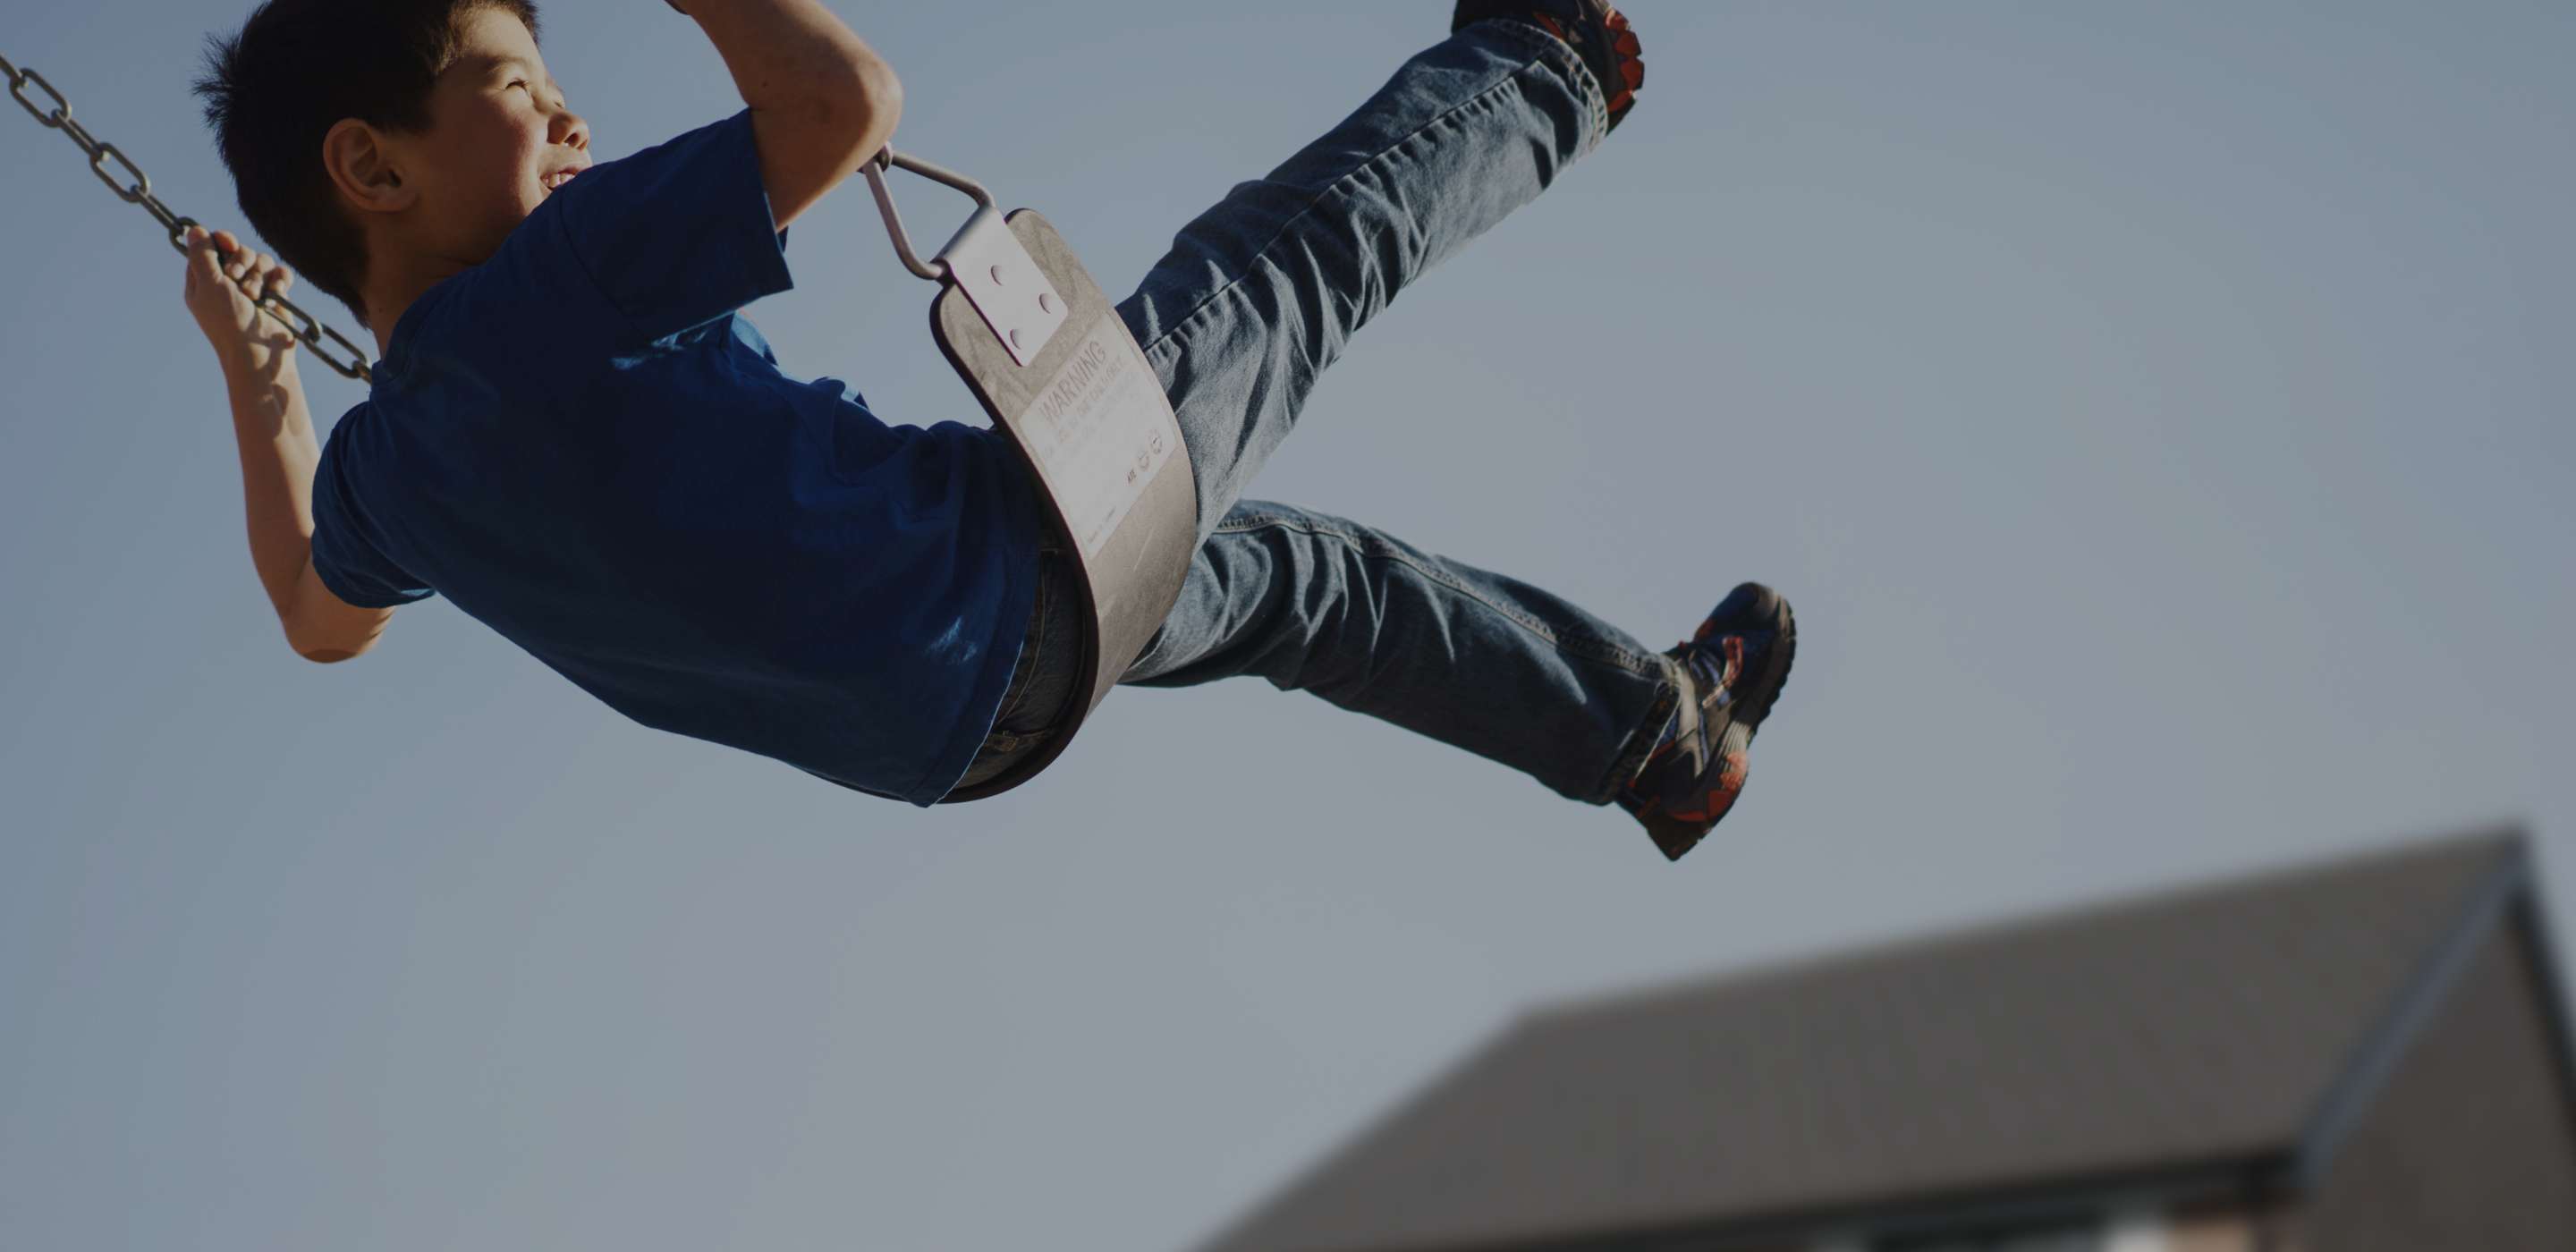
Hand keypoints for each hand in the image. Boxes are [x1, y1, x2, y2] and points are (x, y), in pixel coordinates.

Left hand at [182, 225, 300, 363]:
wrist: (261, 354)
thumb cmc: (229, 323)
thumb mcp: (209, 285)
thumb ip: (201, 255)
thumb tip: (194, 229)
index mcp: (204, 281)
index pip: (211, 248)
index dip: (221, 242)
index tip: (229, 243)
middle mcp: (228, 283)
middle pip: (239, 250)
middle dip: (243, 262)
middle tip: (238, 280)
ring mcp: (253, 289)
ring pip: (261, 260)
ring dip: (260, 276)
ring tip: (256, 297)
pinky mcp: (275, 295)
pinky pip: (280, 272)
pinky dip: (280, 280)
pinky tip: (278, 292)